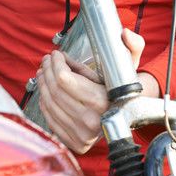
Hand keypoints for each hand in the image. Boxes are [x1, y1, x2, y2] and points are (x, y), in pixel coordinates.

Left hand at [36, 28, 157, 154]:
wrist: (128, 117)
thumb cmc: (122, 88)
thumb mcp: (129, 65)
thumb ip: (132, 46)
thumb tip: (125, 34)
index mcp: (102, 101)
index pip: (64, 79)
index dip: (56, 63)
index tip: (56, 54)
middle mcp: (91, 121)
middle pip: (54, 89)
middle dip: (47, 69)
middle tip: (47, 60)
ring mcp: (81, 135)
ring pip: (49, 103)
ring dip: (42, 83)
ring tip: (44, 70)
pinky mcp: (73, 142)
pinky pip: (49, 118)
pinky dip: (43, 100)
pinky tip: (46, 89)